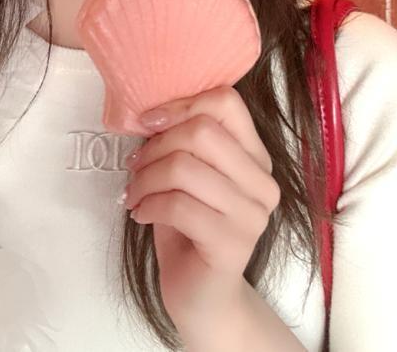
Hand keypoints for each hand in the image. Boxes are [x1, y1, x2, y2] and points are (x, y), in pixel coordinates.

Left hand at [123, 86, 280, 330]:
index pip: (227, 102)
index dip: (182, 104)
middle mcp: (262, 181)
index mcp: (255, 155)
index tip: (149, 122)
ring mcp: (252, 214)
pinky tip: (140, 214)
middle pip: (202, 131)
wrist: (201, 295)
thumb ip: (184, 143)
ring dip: (145, 178)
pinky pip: (178, 205)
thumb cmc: (190, 227)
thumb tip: (151, 115)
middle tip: (136, 167)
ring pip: (184, 167)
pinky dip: (148, 205)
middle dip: (156, 146)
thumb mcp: (189, 175)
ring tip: (134, 193)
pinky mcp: (232, 244)